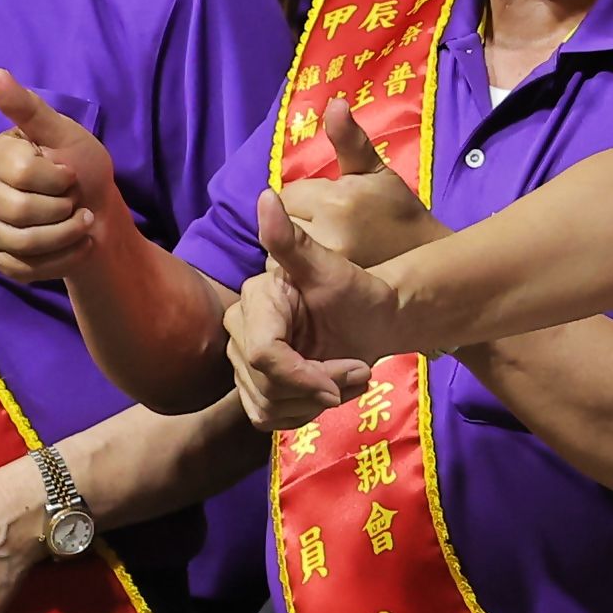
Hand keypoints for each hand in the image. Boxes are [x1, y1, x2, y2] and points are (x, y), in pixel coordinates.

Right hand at [0, 72, 119, 284]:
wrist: (98, 212)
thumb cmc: (81, 168)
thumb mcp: (65, 134)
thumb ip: (30, 109)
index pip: (21, 173)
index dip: (59, 178)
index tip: (72, 174)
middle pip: (21, 211)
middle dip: (65, 209)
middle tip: (78, 201)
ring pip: (24, 242)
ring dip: (68, 234)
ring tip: (83, 222)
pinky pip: (25, 269)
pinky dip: (63, 259)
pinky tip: (79, 244)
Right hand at [224, 191, 403, 429]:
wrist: (372, 319)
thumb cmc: (359, 290)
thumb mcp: (332, 268)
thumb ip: (292, 241)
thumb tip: (265, 195)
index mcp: (256, 299)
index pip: (265, 354)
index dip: (304, 373)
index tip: (355, 372)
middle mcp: (239, 329)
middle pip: (266, 384)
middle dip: (320, 386)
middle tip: (361, 371)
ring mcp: (242, 359)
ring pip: (267, 405)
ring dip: (317, 401)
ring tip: (351, 377)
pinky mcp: (254, 386)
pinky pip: (268, 417)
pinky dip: (305, 414)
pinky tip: (332, 392)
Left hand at [282, 101, 443, 269]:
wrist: (423, 260)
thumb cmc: (396, 211)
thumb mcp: (375, 171)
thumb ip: (349, 139)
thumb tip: (335, 103)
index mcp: (338, 201)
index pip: (287, 196)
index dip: (308, 199)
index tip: (335, 207)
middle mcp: (327, 235)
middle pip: (282, 222)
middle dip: (300, 221)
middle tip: (334, 228)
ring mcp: (324, 267)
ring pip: (279, 251)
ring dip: (295, 249)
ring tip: (330, 248)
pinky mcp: (323, 288)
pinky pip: (289, 276)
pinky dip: (298, 272)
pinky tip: (322, 270)